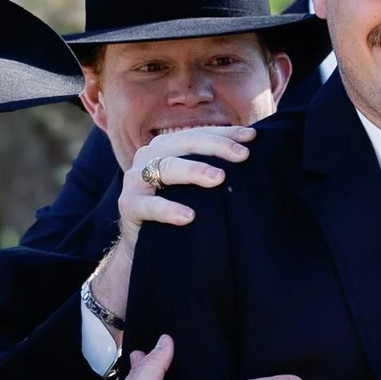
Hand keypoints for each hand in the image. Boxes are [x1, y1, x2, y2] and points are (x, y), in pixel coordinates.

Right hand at [85, 128, 259, 323]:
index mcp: (166, 147)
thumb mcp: (194, 187)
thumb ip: (213, 169)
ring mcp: (135, 180)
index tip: (252, 136)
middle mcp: (148, 157)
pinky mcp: (128, 206)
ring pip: (166, 167)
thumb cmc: (176, 210)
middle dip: (216, 146)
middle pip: (184, 143)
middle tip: (243, 155)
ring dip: (194, 170)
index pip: (198, 134)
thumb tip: (252, 155)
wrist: (144, 246)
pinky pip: (149, 206)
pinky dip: (168, 209)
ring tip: (219, 178)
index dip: (225, 133)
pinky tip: (189, 216)